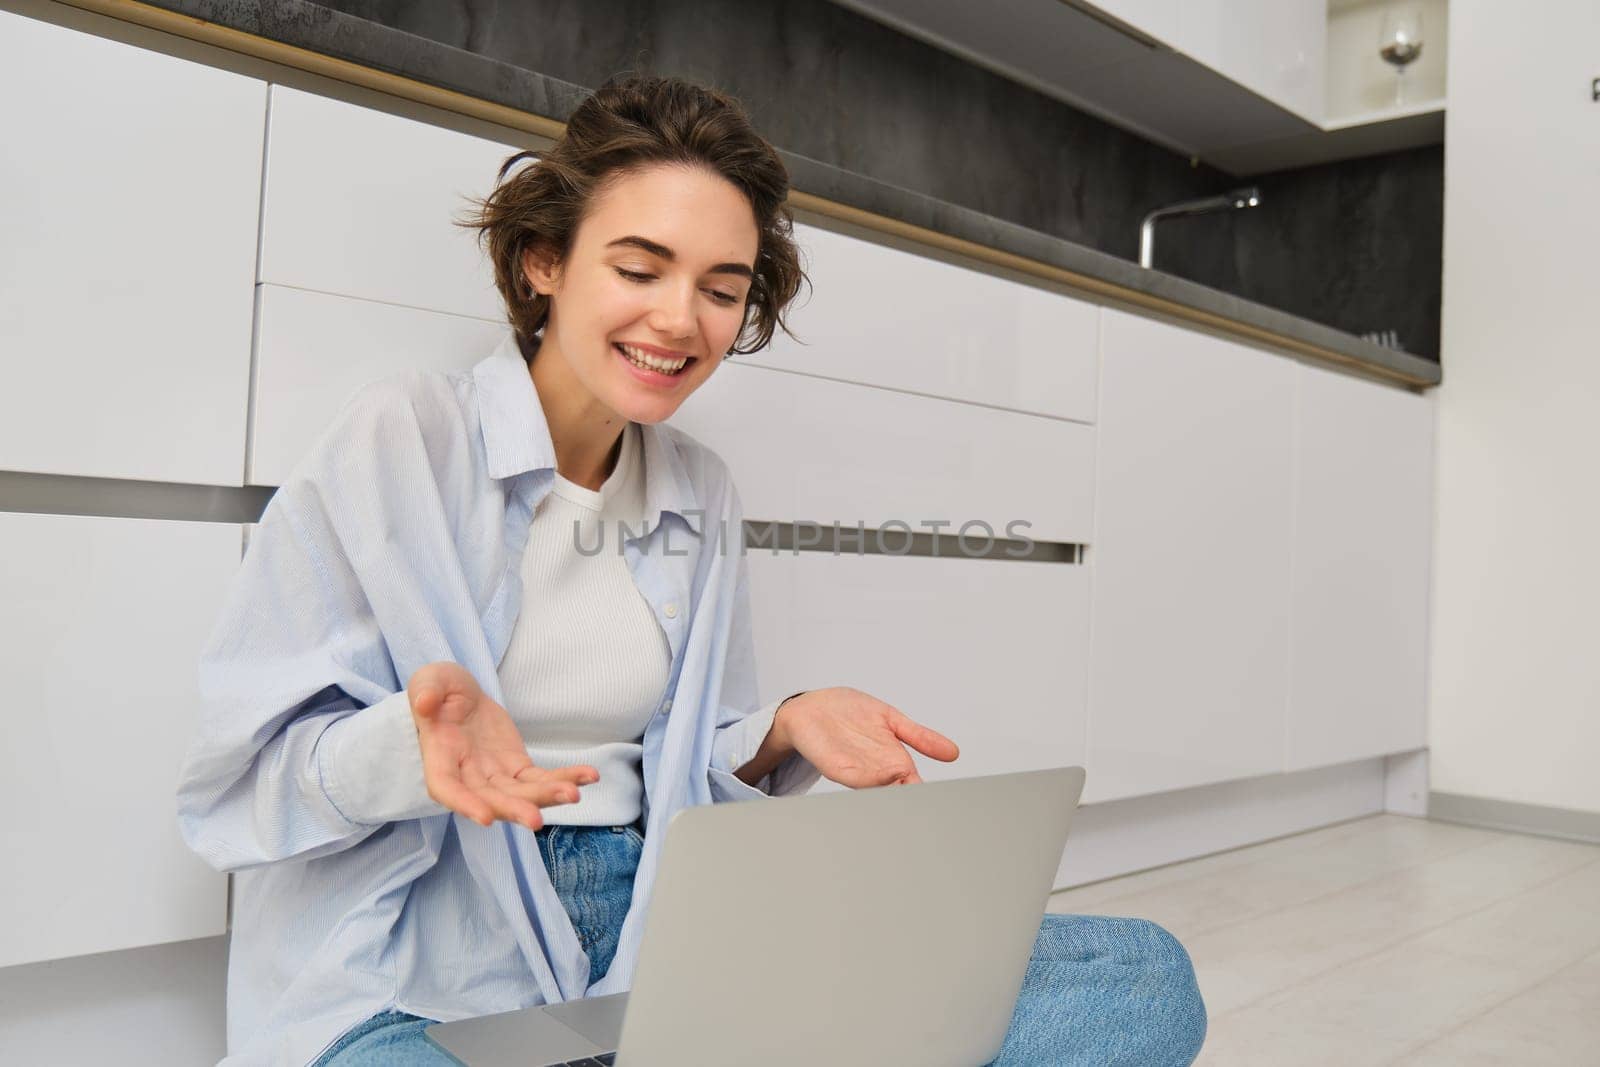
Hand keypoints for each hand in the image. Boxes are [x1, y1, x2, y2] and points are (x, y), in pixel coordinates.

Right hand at [406, 661, 597, 829]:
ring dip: (546, 797)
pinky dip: (564, 778)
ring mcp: (494, 775)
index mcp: (439, 758)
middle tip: (536, 820)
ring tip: (574, 794)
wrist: (457, 695)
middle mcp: (467, 776)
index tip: (485, 817)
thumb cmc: (436, 690)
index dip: (465, 804)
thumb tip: (425, 702)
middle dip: (513, 809)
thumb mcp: (428, 682)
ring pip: (521, 793)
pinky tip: (590, 776)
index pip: (447, 788)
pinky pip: (541, 778)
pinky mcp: (516, 768)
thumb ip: (426, 692)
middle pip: (491, 799)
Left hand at [774, 686, 958, 787]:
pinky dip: (872, 780)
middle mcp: (876, 771)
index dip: (929, 795)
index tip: (946, 804)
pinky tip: (888, 778)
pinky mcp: (836, 767)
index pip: (915, 785)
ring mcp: (856, 771)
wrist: (811, 707)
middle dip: (912, 802)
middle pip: (899, 793)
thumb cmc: (849, 713)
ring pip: (880, 791)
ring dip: (895, 797)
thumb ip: (920, 737)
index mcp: (893, 761)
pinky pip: (856, 777)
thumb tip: (954, 753)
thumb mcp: (893, 720)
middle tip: (931, 811)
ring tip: (912, 798)